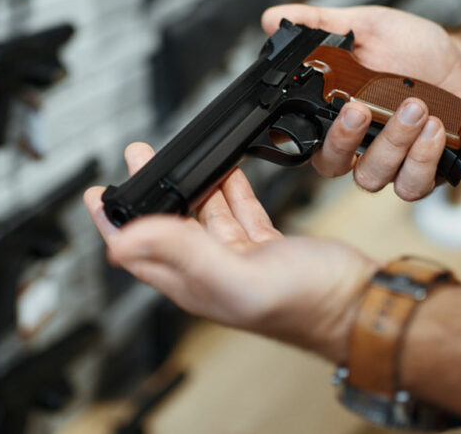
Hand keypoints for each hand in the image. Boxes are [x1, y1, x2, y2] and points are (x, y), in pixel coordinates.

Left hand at [86, 142, 376, 363]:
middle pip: (166, 226)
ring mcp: (240, 259)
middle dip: (147, 192)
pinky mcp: (266, 246)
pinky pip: (238, 212)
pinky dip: (228, 188)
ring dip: (186, 184)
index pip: (138, 252)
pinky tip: (226, 171)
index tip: (98, 194)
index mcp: (194, 283)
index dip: (114, 223)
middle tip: (135, 159)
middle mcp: (211, 272)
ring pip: (201, 214)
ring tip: (168, 156)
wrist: (362, 304)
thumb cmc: (308, 304)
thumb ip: (182, 253)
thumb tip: (125, 240)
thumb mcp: (237, 275)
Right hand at [262, 4, 460, 200]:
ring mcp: (389, 163)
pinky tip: (435, 129)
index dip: (303, 132)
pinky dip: (422, 159)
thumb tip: (274, 18)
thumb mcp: (367, 26)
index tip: (323, 103)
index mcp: (335, 113)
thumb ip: (320, 24)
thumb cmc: (417, 50)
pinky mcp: (422, 174)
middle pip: (331, 165)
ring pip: (371, 176)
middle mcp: (358, 144)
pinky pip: (411, 185)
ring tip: (415, 106)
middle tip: (362, 108)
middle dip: (345, 139)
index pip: (304, 136)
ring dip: (392, 142)